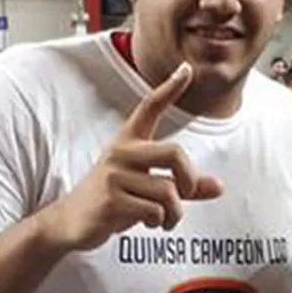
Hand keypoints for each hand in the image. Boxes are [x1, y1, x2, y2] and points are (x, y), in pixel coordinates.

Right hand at [39, 63, 224, 251]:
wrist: (73, 222)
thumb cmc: (115, 200)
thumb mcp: (149, 189)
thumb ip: (183, 187)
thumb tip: (218, 187)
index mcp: (129, 141)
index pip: (150, 107)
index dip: (169, 88)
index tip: (186, 69)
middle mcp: (122, 151)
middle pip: (176, 154)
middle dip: (190, 180)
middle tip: (186, 196)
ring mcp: (114, 174)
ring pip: (168, 192)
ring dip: (174, 214)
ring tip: (163, 220)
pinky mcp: (110, 199)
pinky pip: (154, 211)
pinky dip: (159, 222)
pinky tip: (148, 223)